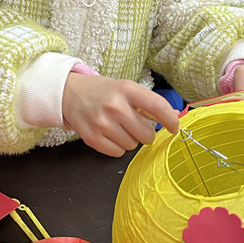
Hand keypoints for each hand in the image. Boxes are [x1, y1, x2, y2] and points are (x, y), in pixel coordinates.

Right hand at [62, 74, 178, 156]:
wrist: (69, 93)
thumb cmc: (103, 91)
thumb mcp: (126, 89)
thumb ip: (150, 104)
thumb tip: (174, 116)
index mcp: (127, 89)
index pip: (158, 107)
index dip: (170, 121)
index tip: (173, 128)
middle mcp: (115, 105)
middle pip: (147, 134)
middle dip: (145, 133)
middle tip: (135, 125)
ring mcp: (102, 123)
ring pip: (132, 145)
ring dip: (129, 139)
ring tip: (117, 126)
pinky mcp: (92, 138)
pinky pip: (118, 153)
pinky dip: (117, 147)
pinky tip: (109, 134)